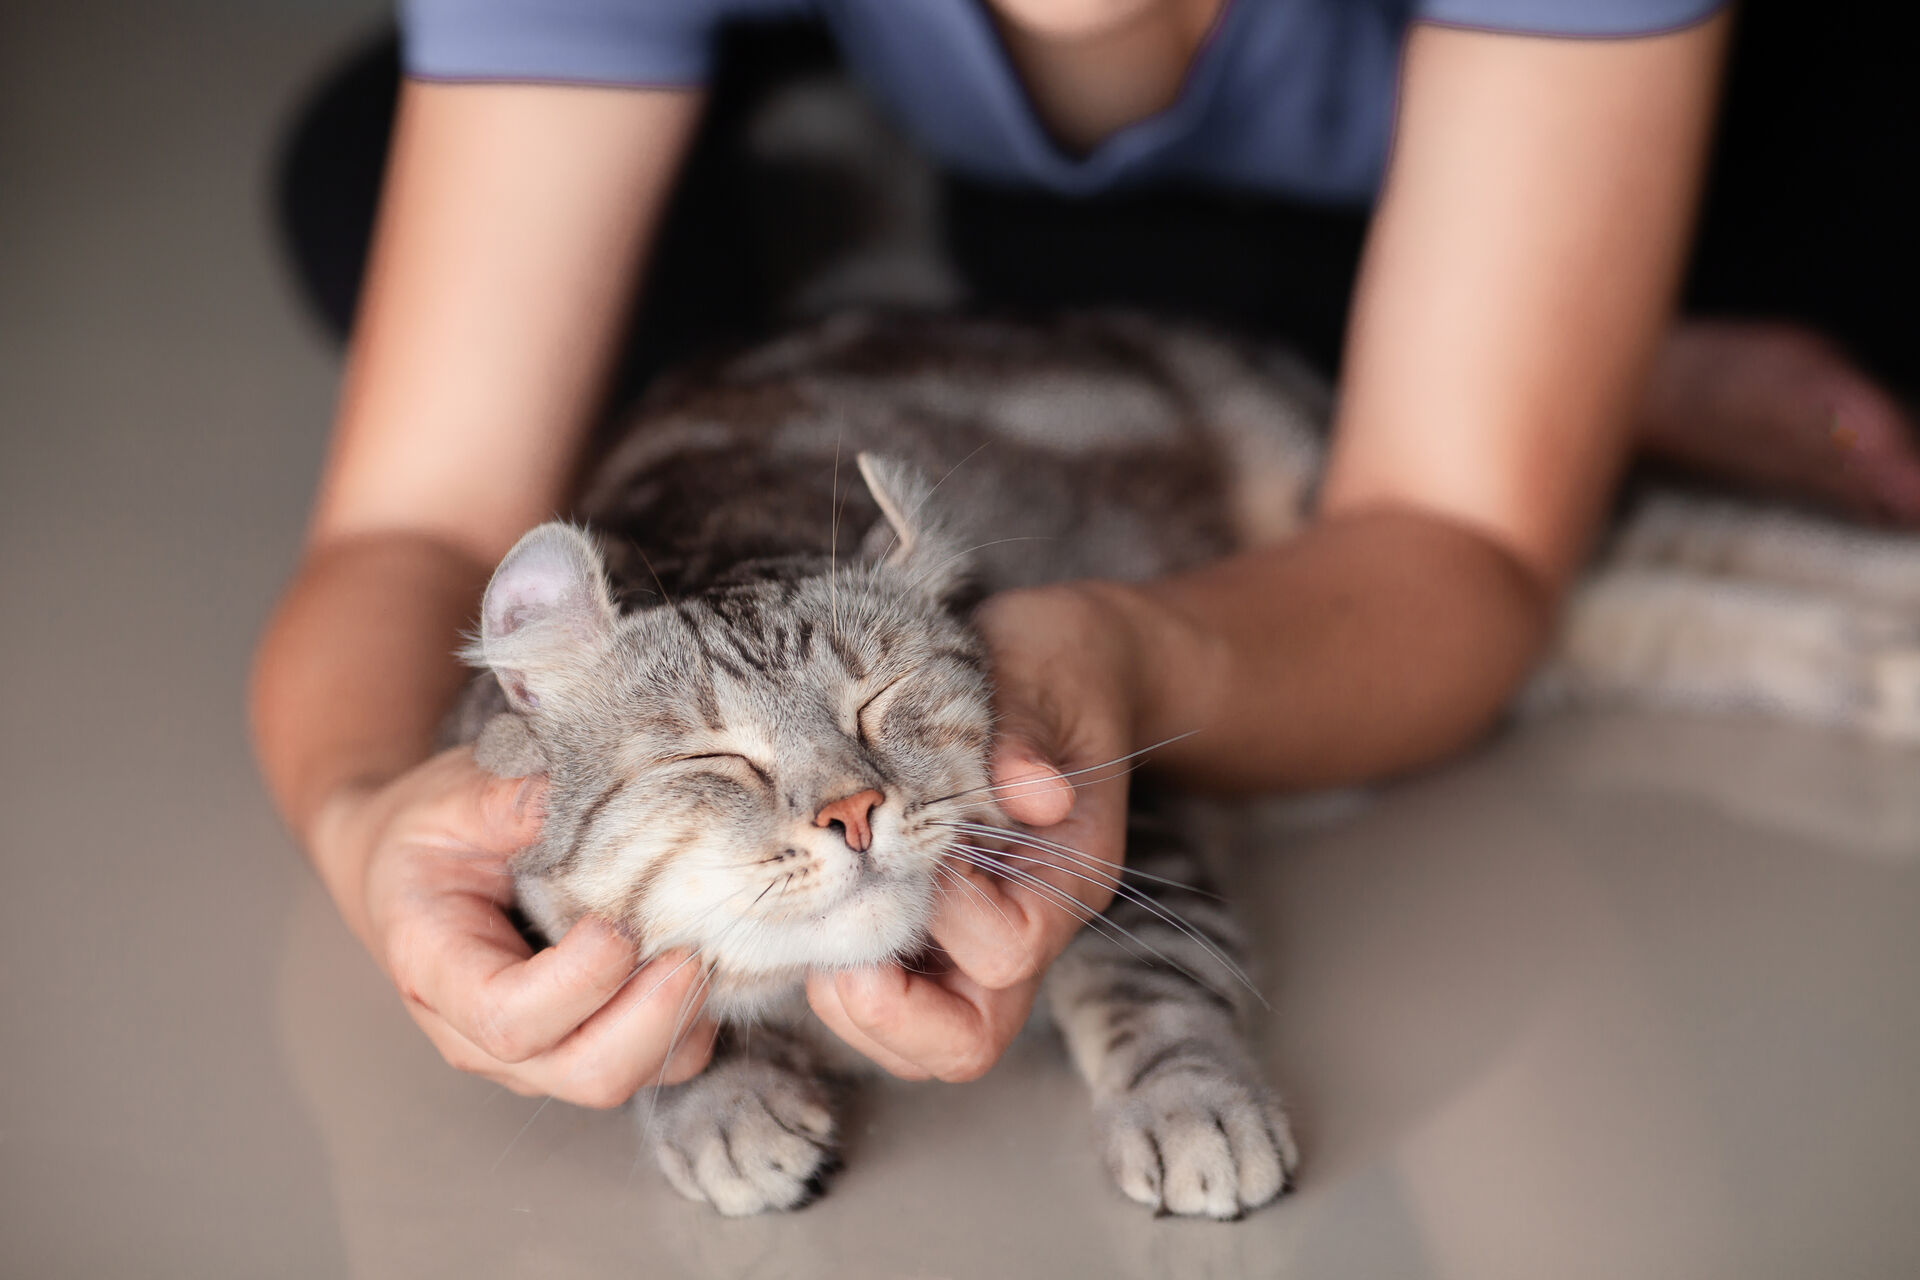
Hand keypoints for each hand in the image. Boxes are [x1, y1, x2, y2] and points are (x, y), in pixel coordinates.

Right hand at [313, 748, 716, 1105]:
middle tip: (691, 948)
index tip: (619, 923)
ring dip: (677, 1023)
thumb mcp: (454, 799)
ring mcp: (533, 1053)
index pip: (508, 1016)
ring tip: (700, 950)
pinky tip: (697, 962)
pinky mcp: (578, 1046)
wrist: (410, 872)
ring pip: (621, 1078)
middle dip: (652, 1017)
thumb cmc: (434, 835)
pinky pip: (650, 1063)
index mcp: (436, 970)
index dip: (580, 981)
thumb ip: (512, 800)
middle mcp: (479, 1034)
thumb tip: (584, 790)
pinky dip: (688, 1025)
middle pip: (581, 1072)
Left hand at [807, 583, 1148, 1080]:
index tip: (906, 845)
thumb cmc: (1055, 667)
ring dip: (857, 1006)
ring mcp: (977, 940)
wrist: (1064, 664)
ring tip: (819, 927)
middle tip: (831, 948)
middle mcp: (1027, 927)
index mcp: (1066, 879)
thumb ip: (1026, 734)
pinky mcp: (935, 933)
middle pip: (967, 1039)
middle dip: (888, 1012)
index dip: (946, 916)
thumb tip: (1037, 794)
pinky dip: (847, 982)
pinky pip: (893, 1001)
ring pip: (922, 1040)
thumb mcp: (1041, 677)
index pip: (1006, 952)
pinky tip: (817, 914)